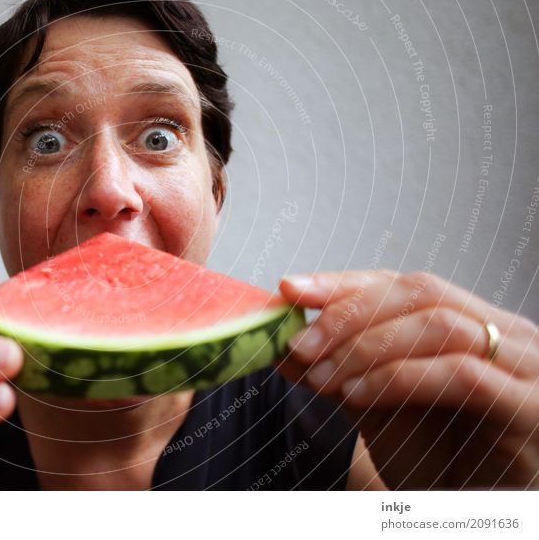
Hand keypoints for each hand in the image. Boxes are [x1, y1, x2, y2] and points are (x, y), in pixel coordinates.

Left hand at [275, 270, 538, 488]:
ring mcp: (526, 367)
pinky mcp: (532, 408)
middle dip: (349, 314)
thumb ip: (339, 373)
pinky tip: (358, 394)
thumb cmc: (437, 460)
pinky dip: (400, 378)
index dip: (343, 282)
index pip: (400, 283)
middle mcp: (506, 334)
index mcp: (470, 322)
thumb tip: (285, 350)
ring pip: (439, 326)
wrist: (475, 514)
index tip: (290, 288)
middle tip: (300, 343)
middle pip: (420, 293)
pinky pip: (461, 376)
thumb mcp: (377, 408)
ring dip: (366, 347)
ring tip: (322, 376)